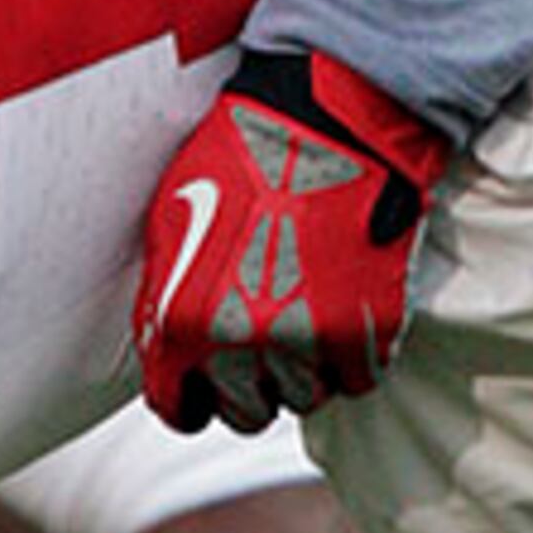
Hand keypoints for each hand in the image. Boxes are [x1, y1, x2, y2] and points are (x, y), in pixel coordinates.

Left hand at [134, 47, 452, 432]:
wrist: (324, 121)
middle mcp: (241, 345)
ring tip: (306, 312)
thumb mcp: (171, 228)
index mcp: (181, 325)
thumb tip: (166, 348)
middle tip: (262, 342)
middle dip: (250, 383)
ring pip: (304, 397)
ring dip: (304, 367)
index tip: (205, 388)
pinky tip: (344, 309)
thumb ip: (164, 302)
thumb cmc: (240, 158)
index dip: (192, 397)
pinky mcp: (367, 330)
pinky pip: (359, 378)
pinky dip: (353, 354)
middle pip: (246, 411)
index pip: (179, 409)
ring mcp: (308, 342)